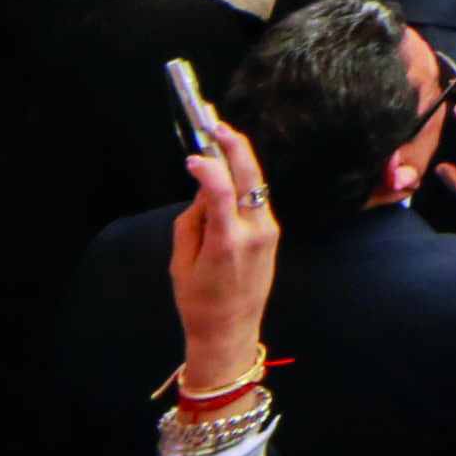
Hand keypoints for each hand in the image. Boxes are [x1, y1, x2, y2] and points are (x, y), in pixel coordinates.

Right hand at [170, 115, 278, 393]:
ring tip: (221, 138)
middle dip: (234, 146)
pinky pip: (257, 200)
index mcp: (228, 242)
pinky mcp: (273, 234)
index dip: (207, 169)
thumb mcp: (182, 262)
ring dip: (239, 160)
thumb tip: (203, 189)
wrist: (230, 331)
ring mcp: (269, 232)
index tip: (192, 157)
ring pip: (256, 185)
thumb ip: (192, 221)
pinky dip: (243, 183)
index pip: (221, 191)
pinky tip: (229, 173)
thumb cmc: (198, 301)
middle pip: (250, 177)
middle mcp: (255, 232)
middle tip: (217, 124)